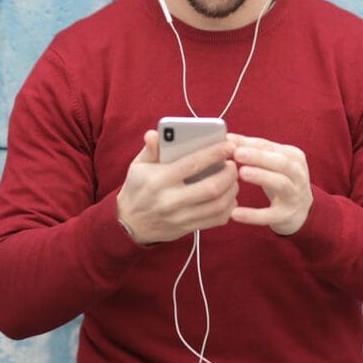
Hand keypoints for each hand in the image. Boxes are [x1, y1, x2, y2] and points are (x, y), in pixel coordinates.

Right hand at [116, 129, 238, 243]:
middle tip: (233, 164)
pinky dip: (228, 208)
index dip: (215, 153)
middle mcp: (170, 200)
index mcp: (159, 180)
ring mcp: (180, 217)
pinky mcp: (187, 228)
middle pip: (211, 188)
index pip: (193, 164)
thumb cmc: (137, 188)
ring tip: (233, 179)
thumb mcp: (138, 166)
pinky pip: (216, 220)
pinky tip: (228, 197)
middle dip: (229, 174)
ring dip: (232, 190)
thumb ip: (150, 149)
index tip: (229, 145)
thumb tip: (155, 134)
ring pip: (217, 206)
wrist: (129, 223)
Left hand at [229, 134, 312, 235]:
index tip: (229, 140)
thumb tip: (228, 138)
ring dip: (262, 176)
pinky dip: (253, 215)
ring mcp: (294, 195)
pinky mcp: (286, 215)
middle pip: (281, 162)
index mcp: (294, 156)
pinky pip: (270, 215)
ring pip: (281, 183)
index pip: (270, 147)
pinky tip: (235, 213)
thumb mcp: (271, 163)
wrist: (301, 211)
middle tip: (237, 153)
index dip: (250, 143)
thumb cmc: (281, 180)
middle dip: (258, 156)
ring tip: (241, 173)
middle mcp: (298, 174)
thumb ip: (253, 150)